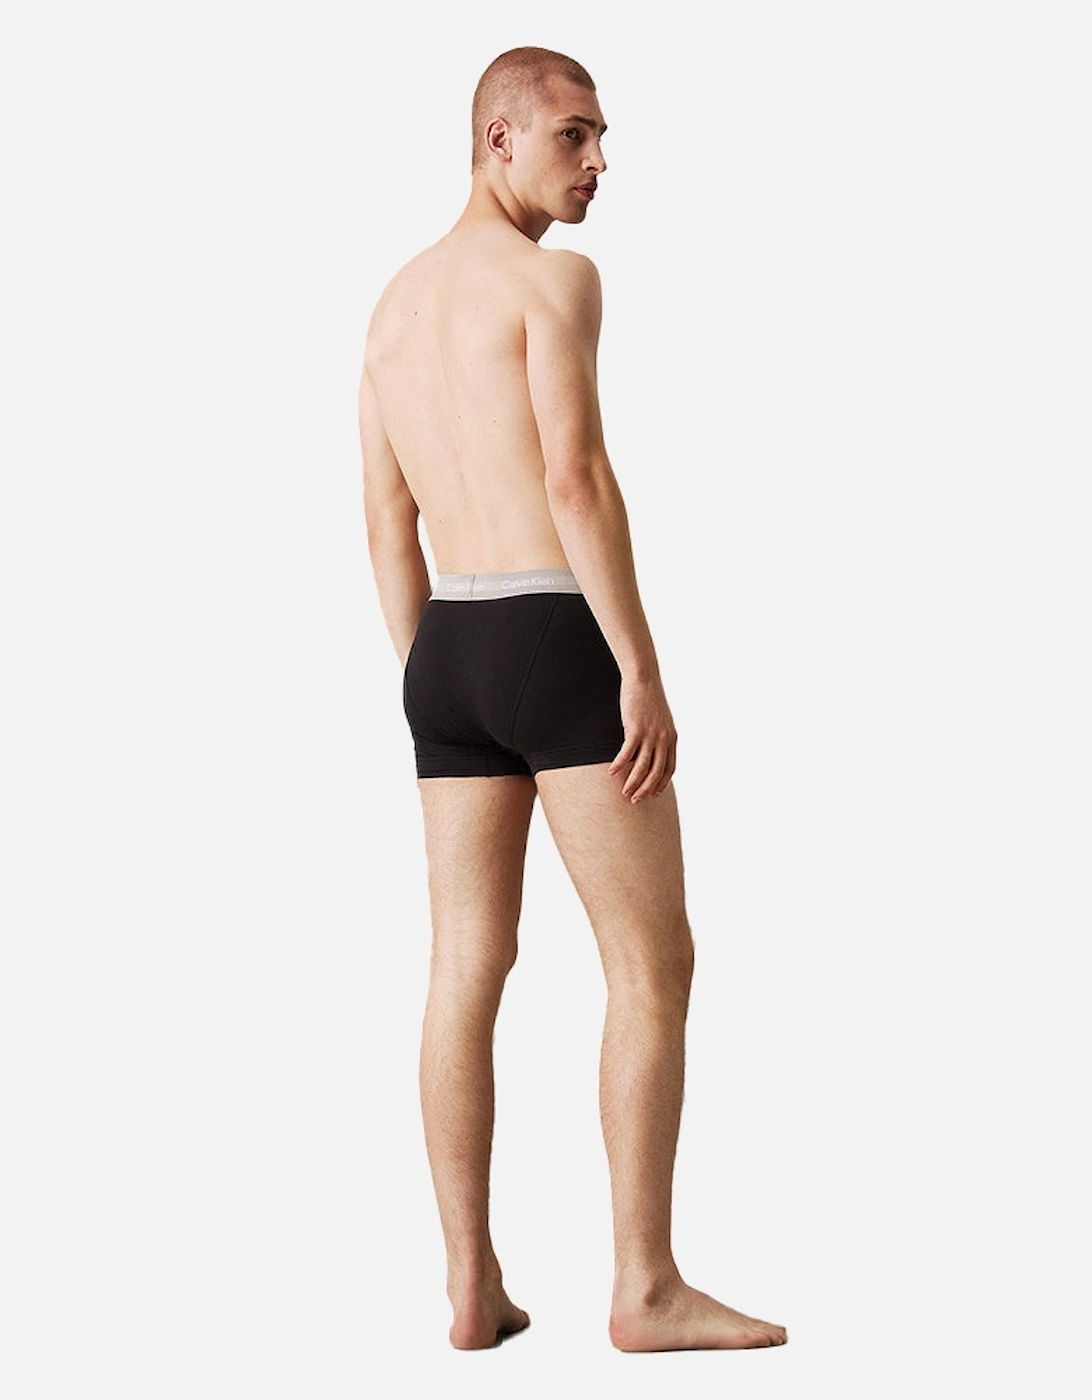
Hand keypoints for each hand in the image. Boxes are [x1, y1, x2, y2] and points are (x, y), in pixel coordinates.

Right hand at [609, 675, 676, 802]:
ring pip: (642, 767)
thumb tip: (653, 748)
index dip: (661, 783)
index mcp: (671, 738)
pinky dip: (619, 765)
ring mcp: (650, 735)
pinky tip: (611, 772)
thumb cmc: (649, 698)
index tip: (653, 794)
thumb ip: (660, 735)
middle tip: (635, 800)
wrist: (644, 678)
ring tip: (624, 792)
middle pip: (656, 772)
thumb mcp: (661, 719)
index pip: (670, 768)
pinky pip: (626, 754)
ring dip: (633, 782)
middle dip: (646, 789)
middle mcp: (663, 739)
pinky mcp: (635, 729)